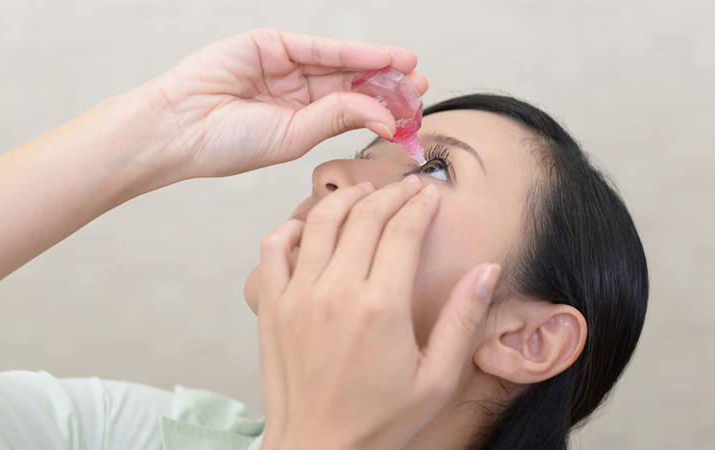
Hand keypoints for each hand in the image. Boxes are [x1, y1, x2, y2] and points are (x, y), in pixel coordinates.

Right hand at [144, 29, 427, 177]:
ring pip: (340, 65)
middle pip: (351, 86)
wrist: (179, 128)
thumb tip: (384, 113)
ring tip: (411, 70)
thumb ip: (336, 118)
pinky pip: (319, 48)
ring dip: (376, 66)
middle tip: (420, 88)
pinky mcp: (271, 45)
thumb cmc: (227, 145)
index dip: (381, 111)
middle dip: (386, 85)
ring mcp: (284, 68)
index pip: (349, 113)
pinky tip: (382, 59)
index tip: (413, 114)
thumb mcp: (293, 137)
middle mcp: (295, 94)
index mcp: (298, 122)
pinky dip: (351, 53)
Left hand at [257, 176, 499, 449]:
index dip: (420, 204)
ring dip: (345, 198)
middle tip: (405, 187)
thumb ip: (463, 319)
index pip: (403, 230)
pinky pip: (273, 248)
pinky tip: (310, 225)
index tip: (428, 195)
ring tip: (365, 192)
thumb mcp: (438, 378)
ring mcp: (298, 296)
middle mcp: (336, 292)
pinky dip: (291, 226)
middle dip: (390, 193)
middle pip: (364, 216)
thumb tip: (487, 270)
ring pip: (319, 221)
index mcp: (381, 307)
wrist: (317, 449)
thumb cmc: (378, 420)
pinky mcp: (271, 306)